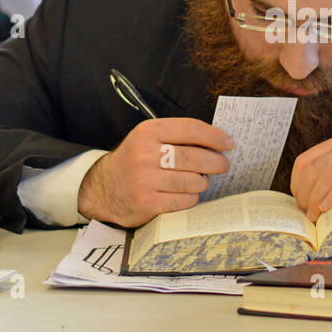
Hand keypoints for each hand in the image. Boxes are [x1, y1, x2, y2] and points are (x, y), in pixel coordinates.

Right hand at [77, 118, 232, 227]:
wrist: (102, 189)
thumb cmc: (135, 161)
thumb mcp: (148, 140)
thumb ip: (176, 138)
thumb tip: (217, 142)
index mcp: (148, 132)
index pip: (190, 129)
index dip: (214, 136)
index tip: (228, 143)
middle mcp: (145, 154)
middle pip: (194, 157)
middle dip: (216, 162)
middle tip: (224, 165)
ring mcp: (145, 180)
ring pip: (192, 181)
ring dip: (203, 182)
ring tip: (202, 180)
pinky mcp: (147, 203)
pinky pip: (184, 200)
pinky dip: (191, 198)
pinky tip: (188, 194)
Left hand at [290, 135, 331, 221]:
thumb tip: (318, 199)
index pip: (306, 160)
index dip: (297, 183)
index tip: (299, 202)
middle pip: (313, 169)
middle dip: (304, 194)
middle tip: (305, 214)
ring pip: (328, 175)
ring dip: (315, 198)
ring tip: (313, 216)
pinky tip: (326, 209)